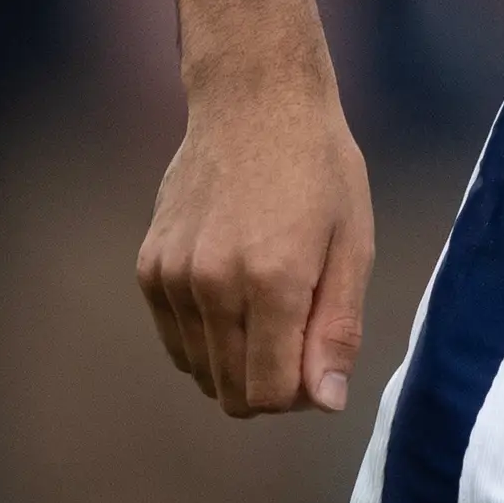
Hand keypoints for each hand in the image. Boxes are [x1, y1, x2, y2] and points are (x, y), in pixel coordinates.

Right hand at [136, 76, 375, 417]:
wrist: (255, 101)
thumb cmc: (319, 168)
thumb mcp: (353, 243)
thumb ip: (337, 328)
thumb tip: (324, 402)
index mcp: (272, 281)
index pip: (268, 393)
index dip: (297, 395)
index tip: (316, 362)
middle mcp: (213, 284)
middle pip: (230, 390)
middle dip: (269, 384)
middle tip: (299, 334)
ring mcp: (173, 276)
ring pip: (200, 369)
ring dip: (236, 360)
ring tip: (269, 305)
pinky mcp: (150, 266)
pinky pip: (175, 338)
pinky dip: (206, 336)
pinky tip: (234, 292)